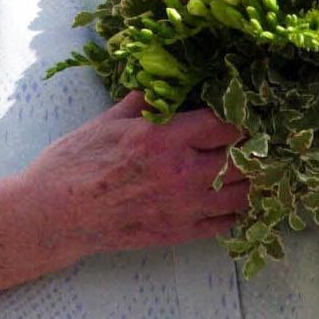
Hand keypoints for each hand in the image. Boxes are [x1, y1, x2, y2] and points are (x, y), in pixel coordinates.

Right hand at [15, 92, 248, 264]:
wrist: (56, 213)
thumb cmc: (76, 161)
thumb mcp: (110, 118)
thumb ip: (146, 101)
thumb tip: (167, 85)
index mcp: (163, 137)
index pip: (225, 123)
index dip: (242, 115)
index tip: (247, 110)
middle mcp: (180, 172)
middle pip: (243, 158)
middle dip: (256, 146)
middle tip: (262, 138)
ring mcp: (183, 207)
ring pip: (243, 194)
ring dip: (254, 179)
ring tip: (257, 166)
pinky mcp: (178, 233)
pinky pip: (226, 223)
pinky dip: (238, 210)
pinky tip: (236, 197)